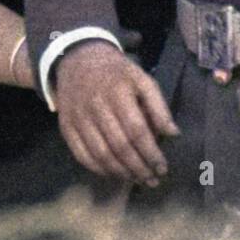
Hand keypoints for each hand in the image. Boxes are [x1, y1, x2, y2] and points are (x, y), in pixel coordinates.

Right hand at [53, 42, 178, 186]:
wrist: (78, 60)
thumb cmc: (116, 73)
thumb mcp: (142, 79)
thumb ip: (158, 106)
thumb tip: (173, 134)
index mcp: (118, 91)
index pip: (137, 130)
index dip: (151, 153)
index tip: (162, 167)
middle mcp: (96, 105)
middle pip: (119, 146)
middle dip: (139, 168)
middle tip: (152, 180)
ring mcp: (78, 117)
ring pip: (101, 154)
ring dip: (121, 173)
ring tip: (137, 180)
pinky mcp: (66, 126)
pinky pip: (82, 155)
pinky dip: (99, 170)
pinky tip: (114, 174)